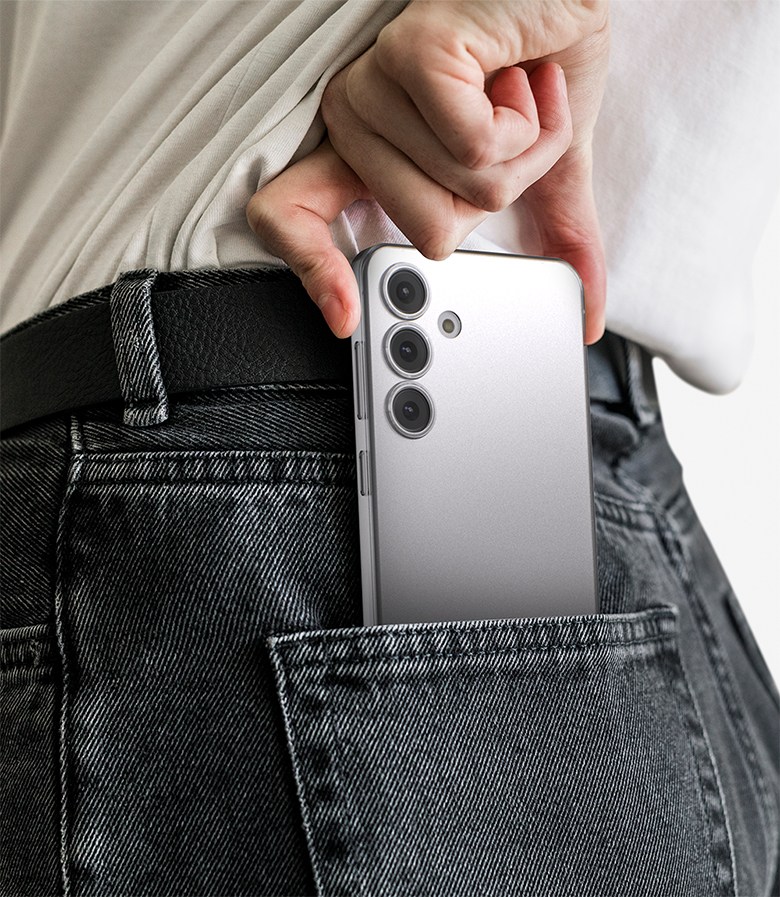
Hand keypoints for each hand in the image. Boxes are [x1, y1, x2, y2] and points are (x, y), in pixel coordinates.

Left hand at [246, 0, 609, 343]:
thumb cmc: (543, 60)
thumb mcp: (546, 168)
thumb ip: (556, 241)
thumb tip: (587, 319)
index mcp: (372, 158)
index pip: (293, 217)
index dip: (314, 272)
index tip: (345, 320)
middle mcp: (356, 124)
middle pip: (430, 237)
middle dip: (503, 190)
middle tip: (508, 126)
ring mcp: (373, 89)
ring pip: (462, 196)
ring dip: (524, 149)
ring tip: (516, 89)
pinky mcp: (410, 60)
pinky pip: (474, 149)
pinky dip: (527, 120)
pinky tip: (518, 70)